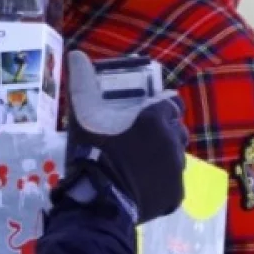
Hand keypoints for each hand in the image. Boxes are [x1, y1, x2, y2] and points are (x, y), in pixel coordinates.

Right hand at [59, 50, 188, 223]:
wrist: (97, 200)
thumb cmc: (92, 150)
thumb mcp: (82, 113)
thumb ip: (82, 83)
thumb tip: (77, 54)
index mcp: (156, 118)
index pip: (171, 103)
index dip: (159, 106)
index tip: (143, 112)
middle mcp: (173, 141)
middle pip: (175, 130)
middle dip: (162, 131)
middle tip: (137, 139)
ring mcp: (176, 170)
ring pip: (175, 157)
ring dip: (161, 156)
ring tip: (136, 164)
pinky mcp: (174, 195)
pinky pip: (170, 184)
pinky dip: (158, 182)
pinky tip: (139, 184)